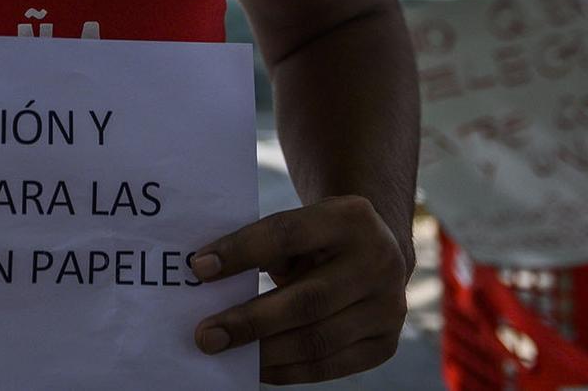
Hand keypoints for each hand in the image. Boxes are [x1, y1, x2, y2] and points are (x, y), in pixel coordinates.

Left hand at [190, 195, 409, 383]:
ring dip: (264, 353)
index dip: (241, 252)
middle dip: (249, 321)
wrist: (377, 252)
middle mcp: (378, 262)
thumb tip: (210, 281)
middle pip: (306, 300)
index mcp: (351, 217)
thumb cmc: (319, 238)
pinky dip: (287, 371)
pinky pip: (330, 366)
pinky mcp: (385, 344)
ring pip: (318, 340)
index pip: (287, 235)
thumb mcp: (302, 225)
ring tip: (224, 352)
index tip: (199, 268)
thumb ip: (266, 247)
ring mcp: (389, 307)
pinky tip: (255, 368)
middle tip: (205, 334)